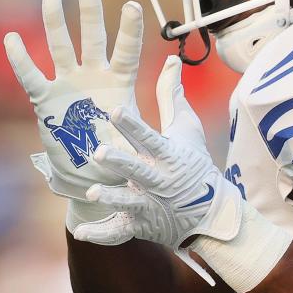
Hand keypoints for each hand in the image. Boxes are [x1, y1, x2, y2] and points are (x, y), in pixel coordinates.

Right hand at [4, 0, 142, 228]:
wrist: (90, 174)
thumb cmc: (120, 152)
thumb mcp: (143, 129)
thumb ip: (160, 98)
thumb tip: (175, 64)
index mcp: (119, 82)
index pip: (126, 51)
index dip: (128, 30)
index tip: (132, 6)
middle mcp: (94, 76)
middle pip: (92, 38)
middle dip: (90, 11)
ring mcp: (68, 85)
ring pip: (61, 48)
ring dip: (55, 23)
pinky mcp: (46, 99)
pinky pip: (32, 77)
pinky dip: (22, 60)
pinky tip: (11, 38)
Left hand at [72, 55, 244, 282]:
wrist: (210, 214)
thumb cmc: (194, 164)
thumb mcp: (186, 128)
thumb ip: (172, 95)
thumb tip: (170, 59)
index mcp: (167, 156)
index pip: (149, 138)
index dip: (132, 126)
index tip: (115, 111)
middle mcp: (158, 181)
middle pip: (138, 171)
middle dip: (120, 163)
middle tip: (100, 154)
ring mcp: (149, 205)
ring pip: (129, 202)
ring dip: (112, 198)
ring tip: (92, 192)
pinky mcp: (141, 226)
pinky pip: (120, 232)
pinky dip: (102, 234)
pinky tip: (83, 232)